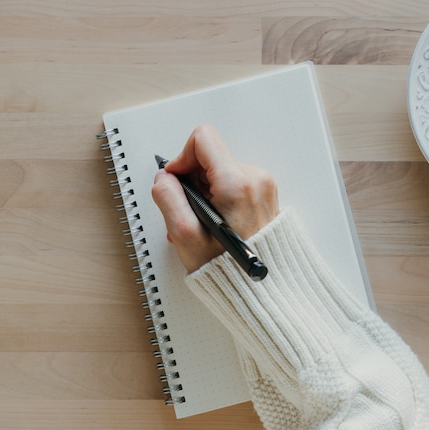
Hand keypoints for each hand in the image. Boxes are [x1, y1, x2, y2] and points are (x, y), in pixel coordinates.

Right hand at [151, 125, 278, 272]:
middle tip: (191, 212)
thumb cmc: (228, 269)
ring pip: (221, 171)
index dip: (182, 158)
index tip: (177, 181)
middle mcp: (254, 179)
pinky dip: (220, 198)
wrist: (261, 290)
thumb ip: (168, 198)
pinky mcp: (264, 194)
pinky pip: (234, 183)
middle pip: (211, 157)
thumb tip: (164, 178)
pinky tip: (216, 222)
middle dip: (193, 182)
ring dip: (206, 193)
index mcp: (236, 183)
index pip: (203, 139)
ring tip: (204, 223)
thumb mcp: (185, 236)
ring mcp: (262, 186)